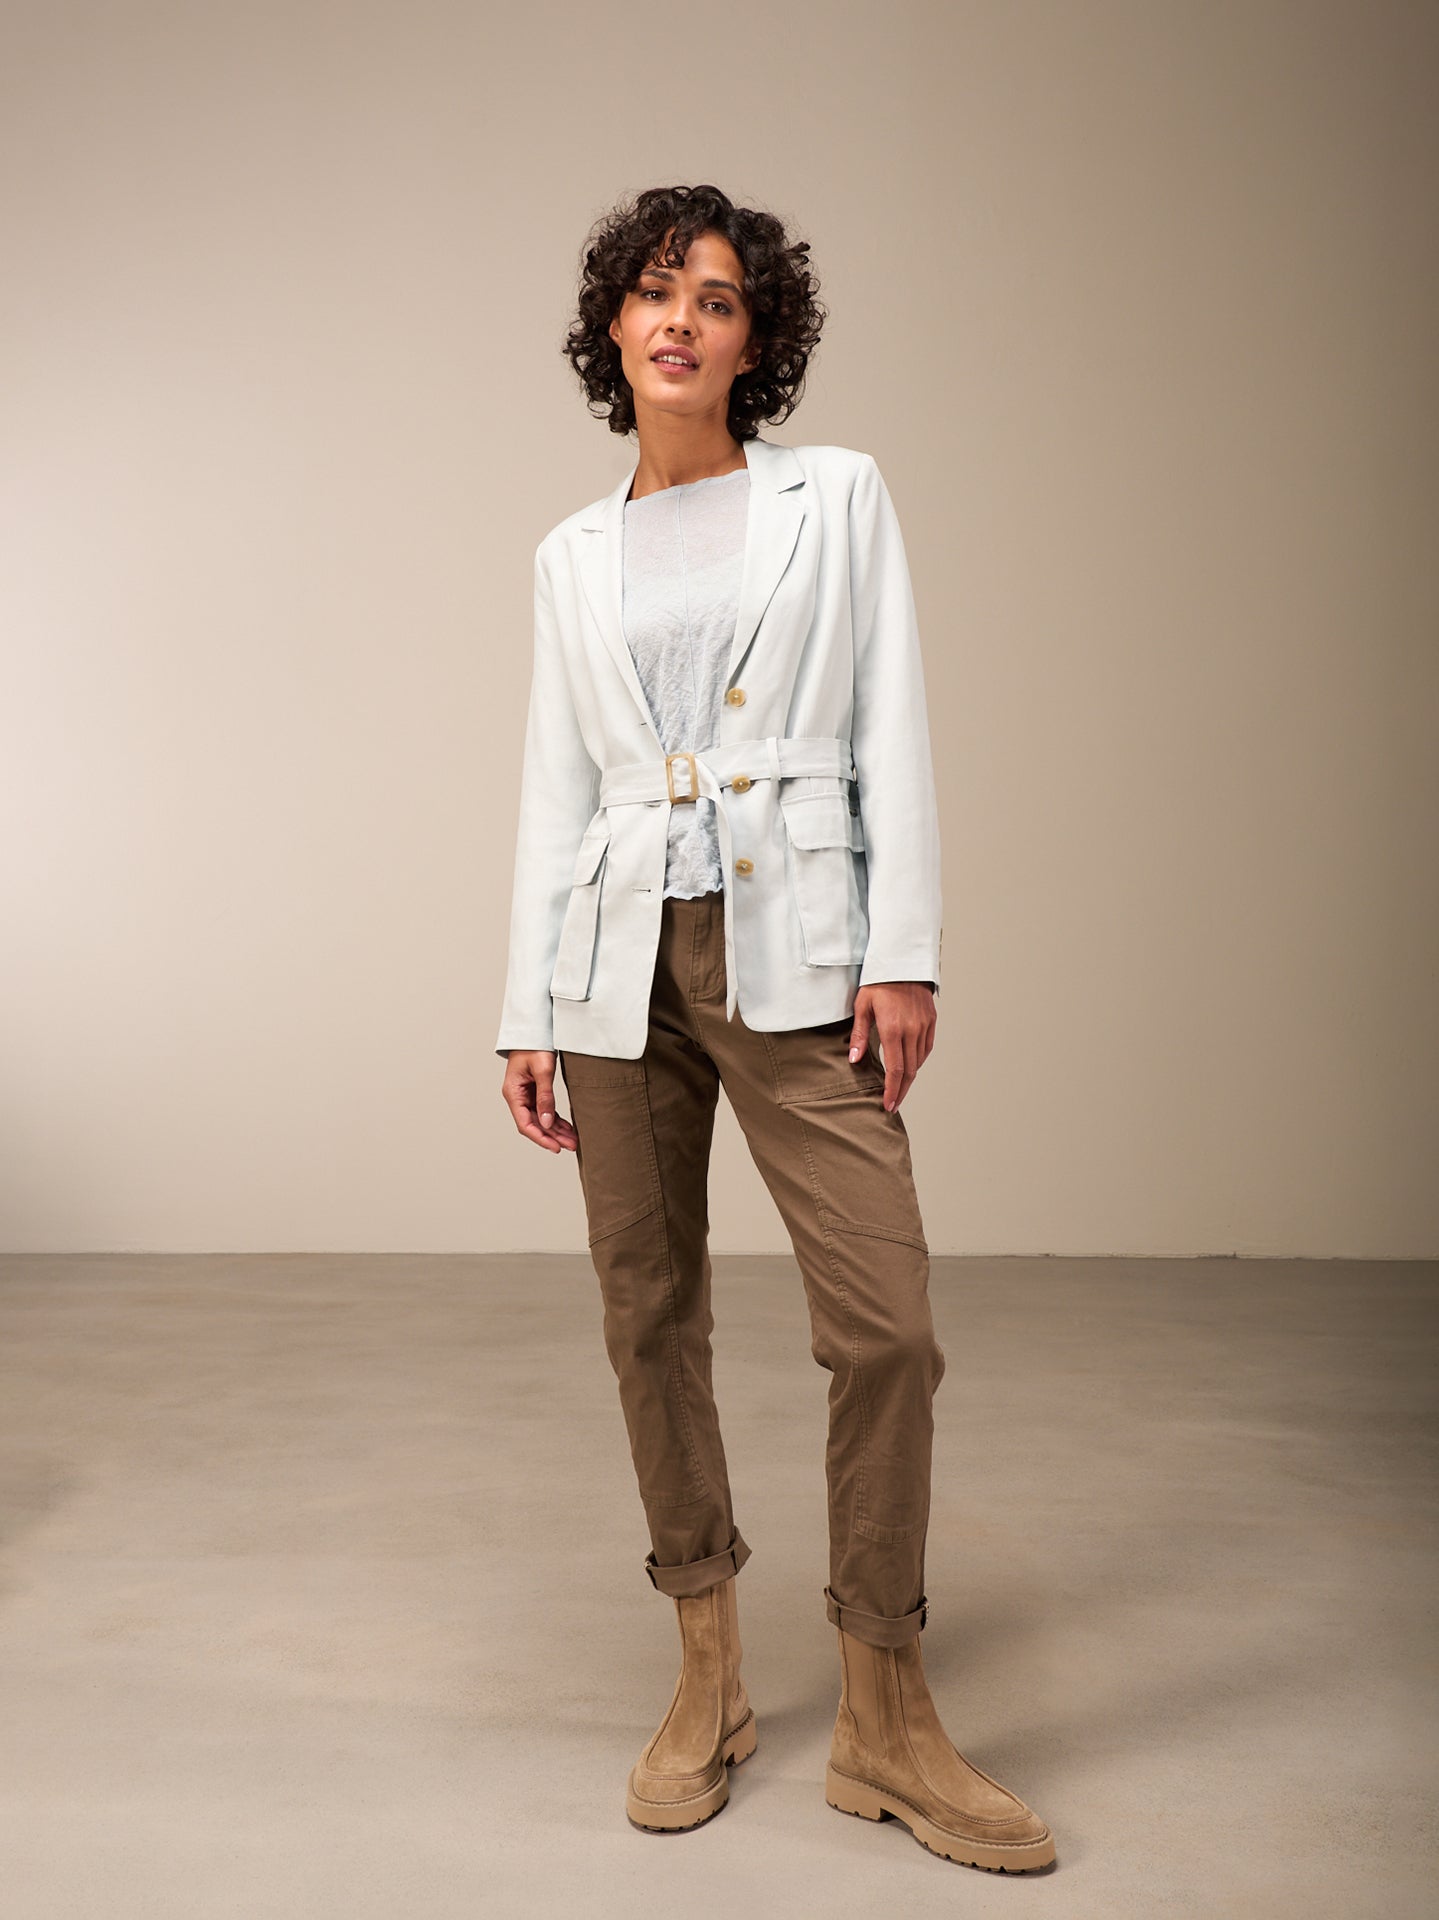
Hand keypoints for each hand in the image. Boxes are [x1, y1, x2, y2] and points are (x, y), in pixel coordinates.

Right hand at [502, 1050, 578, 1153]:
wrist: (534, 1030)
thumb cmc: (534, 1046)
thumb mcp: (543, 1070)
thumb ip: (545, 1096)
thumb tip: (548, 1123)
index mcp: (513, 1093)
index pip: (525, 1124)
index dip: (541, 1138)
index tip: (556, 1147)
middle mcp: (517, 1097)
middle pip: (534, 1124)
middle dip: (553, 1137)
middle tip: (571, 1146)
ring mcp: (526, 1095)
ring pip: (541, 1119)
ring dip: (556, 1131)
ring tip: (573, 1140)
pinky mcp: (535, 1092)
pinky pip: (545, 1111)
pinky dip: (556, 1120)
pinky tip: (568, 1128)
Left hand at [848, 983, 935, 1112]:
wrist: (901, 961)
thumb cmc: (878, 982)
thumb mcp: (862, 1006)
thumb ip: (859, 1035)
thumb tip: (855, 1060)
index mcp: (893, 1029)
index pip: (896, 1069)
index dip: (892, 1090)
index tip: (888, 1104)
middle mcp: (912, 1030)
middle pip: (910, 1070)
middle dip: (901, 1091)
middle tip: (893, 1104)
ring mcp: (924, 1026)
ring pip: (919, 1061)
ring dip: (910, 1078)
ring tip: (899, 1089)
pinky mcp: (930, 1021)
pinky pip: (926, 1048)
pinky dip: (918, 1061)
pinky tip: (910, 1067)